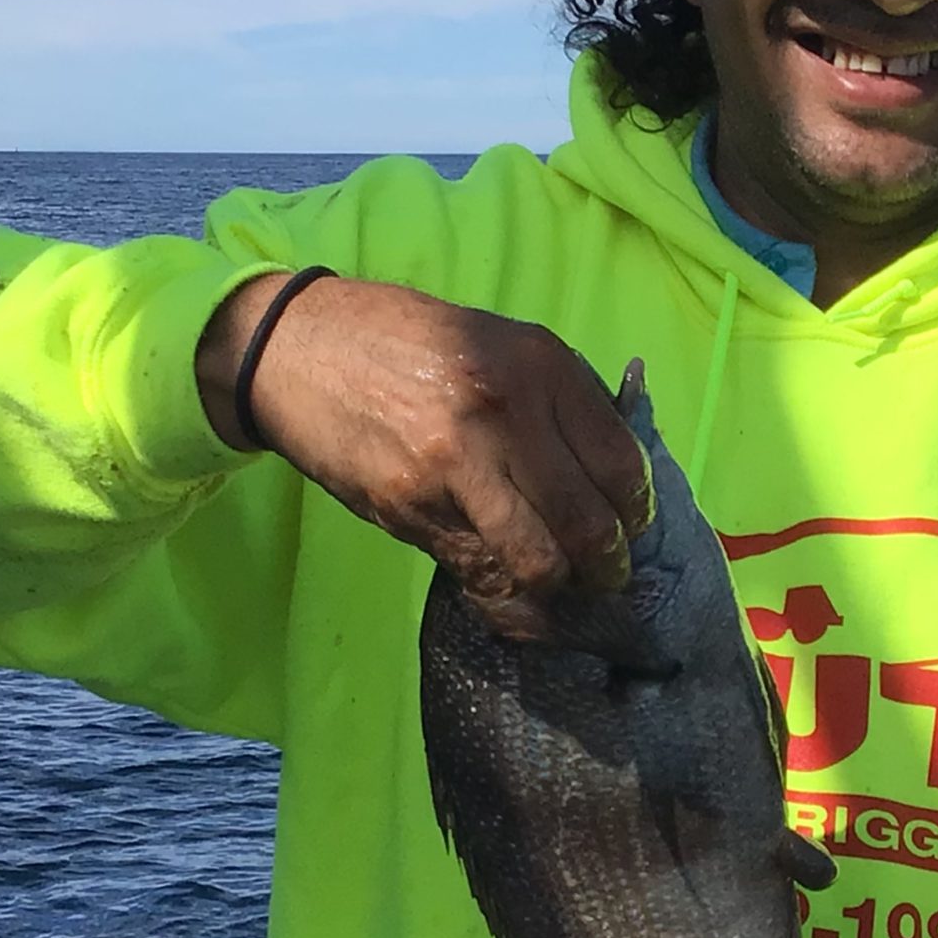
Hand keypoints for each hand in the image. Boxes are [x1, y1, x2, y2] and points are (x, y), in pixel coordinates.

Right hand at [196, 274, 651, 637]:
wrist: (301, 348)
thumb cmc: (408, 343)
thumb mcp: (498, 342)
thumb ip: (556, 399)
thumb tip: (612, 473)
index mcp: (538, 364)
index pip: (621, 463)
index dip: (637, 511)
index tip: (632, 527)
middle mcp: (504, 412)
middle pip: (587, 523)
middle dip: (608, 566)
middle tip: (609, 577)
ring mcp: (455, 465)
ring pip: (536, 562)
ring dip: (557, 589)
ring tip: (561, 588)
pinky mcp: (410, 508)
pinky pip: (477, 572)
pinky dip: (504, 595)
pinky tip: (512, 593)